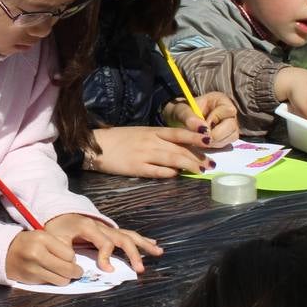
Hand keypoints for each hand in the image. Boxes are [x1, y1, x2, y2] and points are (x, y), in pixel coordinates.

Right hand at [7, 229, 82, 284]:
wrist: (5, 252)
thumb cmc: (28, 243)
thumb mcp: (42, 236)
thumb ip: (58, 245)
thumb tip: (74, 261)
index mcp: (42, 238)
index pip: (69, 254)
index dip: (72, 258)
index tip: (71, 258)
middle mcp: (37, 253)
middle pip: (67, 269)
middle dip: (75, 272)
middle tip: (77, 271)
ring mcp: (33, 268)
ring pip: (61, 280)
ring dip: (66, 278)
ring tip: (64, 274)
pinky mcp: (31, 280)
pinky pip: (51, 284)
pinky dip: (54, 281)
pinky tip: (51, 275)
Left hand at [45, 213, 162, 274]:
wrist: (57, 211)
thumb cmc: (56, 226)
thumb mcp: (55, 238)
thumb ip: (64, 251)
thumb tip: (76, 264)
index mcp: (89, 228)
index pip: (105, 242)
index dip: (106, 257)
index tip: (107, 270)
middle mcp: (102, 227)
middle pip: (122, 238)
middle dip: (133, 253)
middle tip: (140, 269)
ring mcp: (107, 228)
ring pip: (129, 235)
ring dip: (144, 244)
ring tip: (158, 252)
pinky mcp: (109, 231)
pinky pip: (128, 234)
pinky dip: (141, 239)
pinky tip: (152, 244)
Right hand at [88, 125, 213, 177]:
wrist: (95, 145)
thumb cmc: (119, 139)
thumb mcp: (140, 133)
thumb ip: (158, 140)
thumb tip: (178, 149)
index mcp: (152, 131)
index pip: (178, 133)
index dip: (194, 136)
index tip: (209, 139)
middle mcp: (151, 141)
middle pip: (179, 148)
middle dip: (197, 156)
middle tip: (211, 163)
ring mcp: (144, 154)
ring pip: (172, 159)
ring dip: (189, 165)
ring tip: (201, 170)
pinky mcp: (136, 168)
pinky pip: (157, 171)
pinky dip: (169, 173)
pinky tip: (177, 175)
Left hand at [161, 93, 239, 145]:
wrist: (176, 121)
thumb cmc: (180, 112)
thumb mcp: (180, 111)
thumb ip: (189, 118)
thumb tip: (203, 129)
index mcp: (220, 100)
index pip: (229, 110)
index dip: (215, 120)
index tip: (201, 125)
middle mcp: (228, 112)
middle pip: (233, 126)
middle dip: (216, 135)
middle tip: (200, 137)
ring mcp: (229, 125)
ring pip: (231, 137)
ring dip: (215, 142)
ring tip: (200, 138)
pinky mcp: (227, 136)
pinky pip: (226, 144)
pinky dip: (214, 146)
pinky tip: (203, 142)